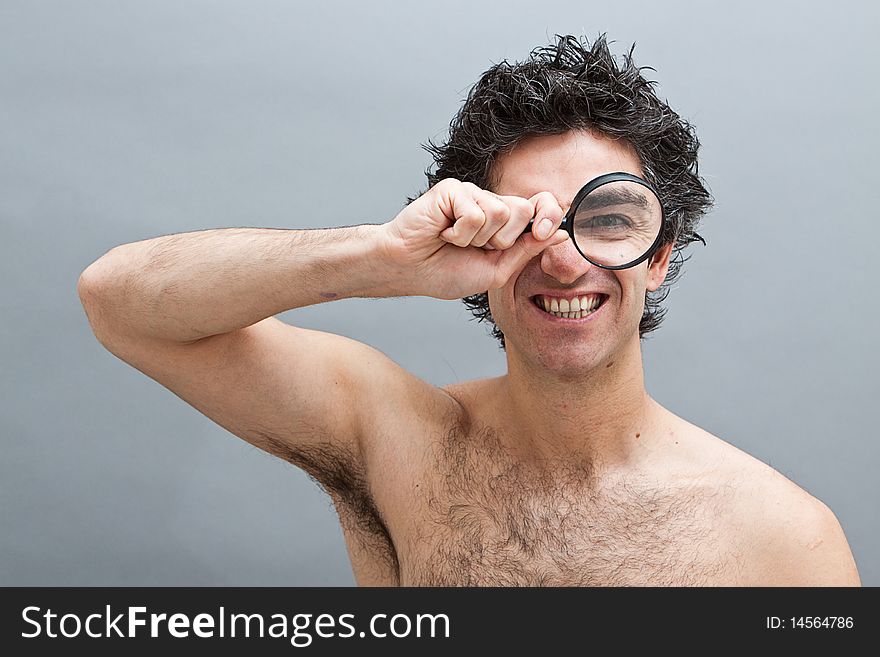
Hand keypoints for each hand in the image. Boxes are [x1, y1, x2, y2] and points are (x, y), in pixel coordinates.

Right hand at [377, 178, 567, 299]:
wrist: (409, 270)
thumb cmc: (445, 271)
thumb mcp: (497, 269)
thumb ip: (527, 250)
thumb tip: (563, 235)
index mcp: (504, 222)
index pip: (540, 206)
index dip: (549, 216)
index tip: (544, 233)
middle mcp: (489, 203)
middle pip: (523, 209)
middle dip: (503, 239)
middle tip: (476, 247)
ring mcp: (471, 193)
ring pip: (500, 212)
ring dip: (477, 239)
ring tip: (455, 241)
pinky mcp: (452, 189)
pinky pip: (475, 212)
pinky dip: (459, 233)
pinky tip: (443, 233)